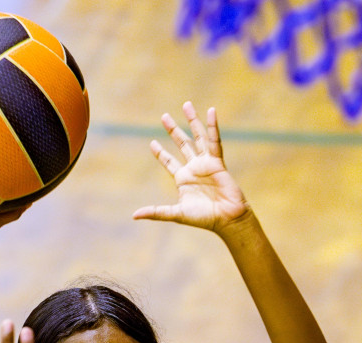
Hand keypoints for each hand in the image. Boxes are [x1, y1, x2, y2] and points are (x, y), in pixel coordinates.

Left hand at [132, 102, 250, 234]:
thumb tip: (134, 215)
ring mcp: (206, 163)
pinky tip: (210, 112)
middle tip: (164, 116)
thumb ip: (156, 212)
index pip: (169, 162)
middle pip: (182, 144)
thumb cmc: (203, 218)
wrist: (227, 218)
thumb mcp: (176, 214)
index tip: (152, 143)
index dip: (160, 153)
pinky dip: (212, 126)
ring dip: (192, 121)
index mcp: (182, 179)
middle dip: (173, 130)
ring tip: (186, 105)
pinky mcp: (217, 161)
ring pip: (197, 137)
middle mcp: (193, 168)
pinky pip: (214, 140)